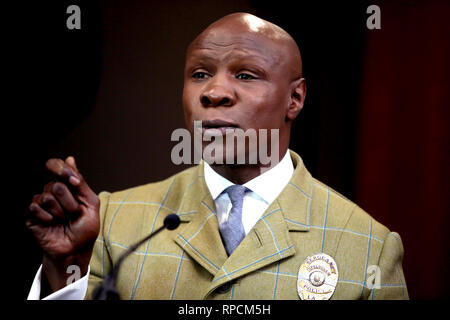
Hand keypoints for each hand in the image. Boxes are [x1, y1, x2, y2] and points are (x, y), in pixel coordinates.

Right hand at [25, 156, 99, 292]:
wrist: (76, 250)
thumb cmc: (85, 228)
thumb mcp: (90, 203)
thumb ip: (80, 182)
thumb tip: (70, 159)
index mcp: (67, 186)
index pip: (57, 166)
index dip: (62, 169)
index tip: (73, 181)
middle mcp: (52, 192)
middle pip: (56, 184)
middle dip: (69, 202)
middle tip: (74, 213)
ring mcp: (41, 203)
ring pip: (47, 197)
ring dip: (60, 212)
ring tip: (63, 220)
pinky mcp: (31, 215)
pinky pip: (35, 207)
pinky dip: (48, 217)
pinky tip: (52, 224)